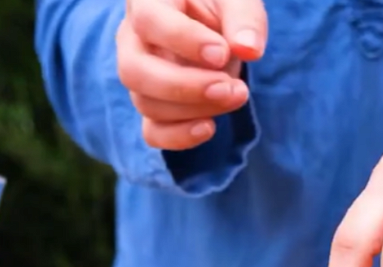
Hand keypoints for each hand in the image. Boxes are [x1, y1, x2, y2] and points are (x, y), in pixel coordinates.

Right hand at [117, 0, 266, 149]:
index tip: (222, 53)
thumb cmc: (222, 5)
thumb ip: (244, 17)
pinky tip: (209, 127)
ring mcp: (140, 77)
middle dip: (185, 87)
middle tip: (230, 88)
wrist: (217, 28)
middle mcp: (133, 40)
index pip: (149, 21)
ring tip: (236, 96)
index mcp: (149, 1)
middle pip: (135, 71)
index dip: (183, 40)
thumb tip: (249, 50)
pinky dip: (179, 137)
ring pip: (146, 103)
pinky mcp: (153, 106)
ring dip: (193, 110)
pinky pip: (152, 132)